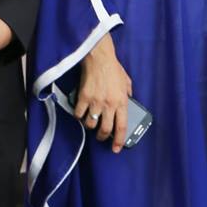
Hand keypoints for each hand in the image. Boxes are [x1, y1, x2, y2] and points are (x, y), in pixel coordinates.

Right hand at [76, 36, 134, 152]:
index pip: (122, 127)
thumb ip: (127, 92)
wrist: (99, 58)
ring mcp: (95, 102)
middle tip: (100, 136)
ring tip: (90, 121)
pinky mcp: (83, 98)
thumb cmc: (113, 68)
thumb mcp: (126, 81)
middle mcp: (109, 105)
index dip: (119, 140)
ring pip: (90, 124)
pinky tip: (80, 112)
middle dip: (102, 137)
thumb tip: (128, 99)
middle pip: (105, 129)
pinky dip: (79, 116)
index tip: (116, 148)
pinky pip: (79, 114)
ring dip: (90, 126)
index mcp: (121, 102)